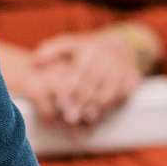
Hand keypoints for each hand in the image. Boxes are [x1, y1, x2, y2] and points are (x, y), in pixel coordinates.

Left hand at [28, 28, 149, 127]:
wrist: (124, 46)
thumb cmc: (90, 49)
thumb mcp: (72, 43)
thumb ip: (53, 50)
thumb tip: (35, 60)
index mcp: (90, 49)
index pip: (79, 71)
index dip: (69, 88)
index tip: (59, 102)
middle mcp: (107, 59)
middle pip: (92, 83)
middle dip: (80, 102)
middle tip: (68, 118)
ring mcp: (121, 70)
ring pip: (107, 93)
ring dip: (94, 109)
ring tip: (82, 122)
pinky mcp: (132, 81)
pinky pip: (118, 99)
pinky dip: (106, 111)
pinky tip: (95, 120)